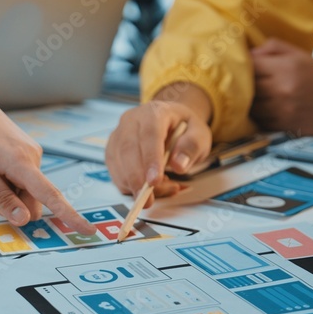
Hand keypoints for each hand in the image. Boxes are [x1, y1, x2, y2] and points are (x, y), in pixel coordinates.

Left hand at [0, 53, 94, 233]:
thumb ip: (0, 197)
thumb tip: (24, 219)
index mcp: (22, 162)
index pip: (51, 196)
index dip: (69, 216)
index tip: (88, 230)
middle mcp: (33, 158)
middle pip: (35, 200)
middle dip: (16, 206)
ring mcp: (31, 154)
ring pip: (27, 191)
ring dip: (10, 193)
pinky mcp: (27, 153)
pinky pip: (24, 179)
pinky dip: (10, 182)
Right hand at [106, 83, 213, 207]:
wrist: (172, 123)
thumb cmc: (184, 129)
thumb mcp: (199, 135)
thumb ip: (192, 147)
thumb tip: (178, 165)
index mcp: (155, 112)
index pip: (149, 135)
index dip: (150, 159)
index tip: (154, 181)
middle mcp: (132, 120)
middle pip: (128, 150)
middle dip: (137, 179)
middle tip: (148, 200)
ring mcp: (119, 134)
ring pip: (118, 163)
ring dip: (134, 184)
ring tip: (162, 188)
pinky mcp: (113, 150)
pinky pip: (115, 172)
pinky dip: (129, 185)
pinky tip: (149, 187)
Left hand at [250, 38, 312, 134]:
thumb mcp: (300, 55)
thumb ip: (272, 48)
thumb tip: (248, 54)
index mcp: (286, 68)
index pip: (250, 65)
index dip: (245, 66)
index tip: (248, 67)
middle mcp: (282, 90)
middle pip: (247, 87)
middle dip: (246, 84)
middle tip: (248, 82)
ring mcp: (281, 111)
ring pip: (250, 106)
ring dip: (250, 101)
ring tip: (257, 95)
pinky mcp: (283, 127)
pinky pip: (259, 120)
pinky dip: (259, 115)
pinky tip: (267, 109)